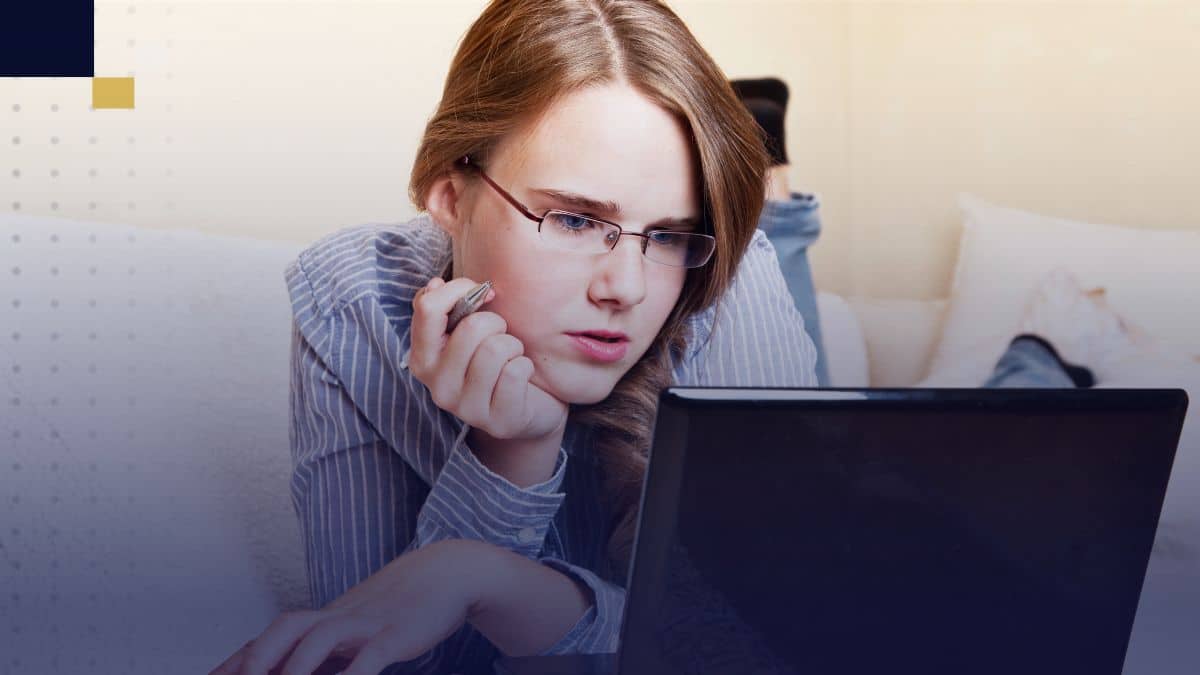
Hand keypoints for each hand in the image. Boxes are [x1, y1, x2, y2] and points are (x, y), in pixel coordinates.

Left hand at [208, 540, 484, 674]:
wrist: (447, 573)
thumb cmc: (397, 607)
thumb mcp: (357, 628)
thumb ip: (325, 653)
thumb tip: (289, 666)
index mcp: (325, 618)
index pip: (271, 637)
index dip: (237, 661)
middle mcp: (338, 616)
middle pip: (287, 627)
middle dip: (258, 658)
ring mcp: (366, 621)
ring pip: (321, 639)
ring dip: (297, 669)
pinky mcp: (395, 631)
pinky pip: (371, 653)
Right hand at [408, 276, 567, 442]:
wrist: (528, 410)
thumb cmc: (496, 362)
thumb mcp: (467, 334)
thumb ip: (447, 309)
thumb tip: (435, 284)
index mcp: (423, 358)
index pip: (427, 308)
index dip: (460, 289)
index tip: (482, 294)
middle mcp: (437, 385)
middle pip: (471, 327)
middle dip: (496, 323)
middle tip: (501, 337)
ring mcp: (465, 407)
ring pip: (495, 349)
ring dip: (513, 346)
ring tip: (511, 358)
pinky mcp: (497, 420)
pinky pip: (516, 371)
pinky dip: (526, 366)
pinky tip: (522, 378)